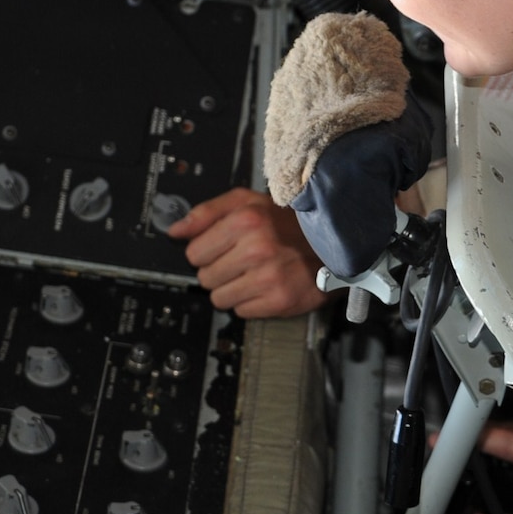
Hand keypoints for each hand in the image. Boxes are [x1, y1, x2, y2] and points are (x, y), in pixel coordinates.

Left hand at [166, 188, 325, 317]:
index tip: (220, 249)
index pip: (194, 252)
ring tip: (252, 275)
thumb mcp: (249, 202)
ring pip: (219, 298)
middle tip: (240, 262)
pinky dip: (249, 302)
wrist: (336, 243)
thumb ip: (208, 212)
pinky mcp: (280, 301)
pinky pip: (241, 311)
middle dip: (218, 271)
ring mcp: (268, 277)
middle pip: (204, 277)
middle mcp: (256, 248)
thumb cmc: (290, 222)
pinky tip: (264, 287)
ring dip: (231, 289)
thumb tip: (176, 231)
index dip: (205, 252)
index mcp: (245, 220)